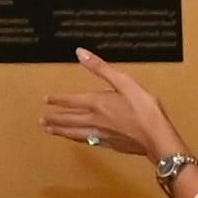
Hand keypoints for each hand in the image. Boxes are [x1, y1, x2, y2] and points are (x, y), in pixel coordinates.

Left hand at [37, 50, 185, 174]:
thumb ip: (100, 68)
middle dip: (54, 119)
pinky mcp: (110, 145)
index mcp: (97, 103)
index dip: (58, 100)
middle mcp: (95, 120)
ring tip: (50, 131)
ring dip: (61, 131)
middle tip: (41, 121)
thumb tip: (80, 53)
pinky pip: (88, 142)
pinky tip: (78, 141)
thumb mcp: (124, 82)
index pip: (71, 101)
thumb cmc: (143, 108)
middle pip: (69, 119)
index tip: (45, 100)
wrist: (156, 137)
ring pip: (75, 133)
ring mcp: (102, 134)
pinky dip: (78, 140)